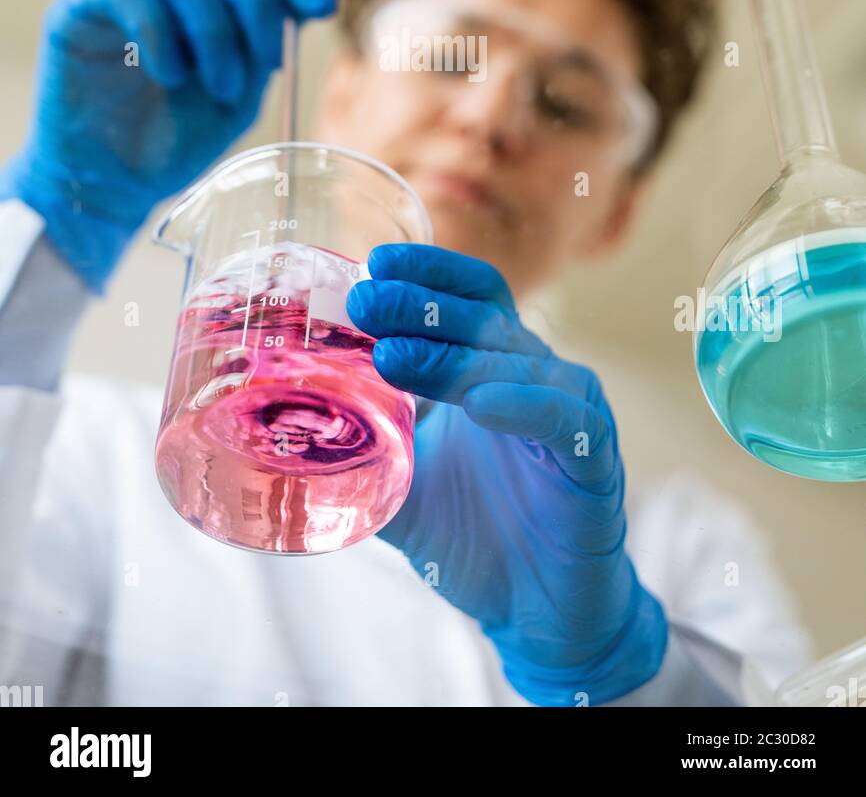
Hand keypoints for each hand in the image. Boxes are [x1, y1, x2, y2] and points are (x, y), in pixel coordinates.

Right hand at [0, 0, 336, 290]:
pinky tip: (169, 77)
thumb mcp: (241, 94)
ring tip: (219, 88)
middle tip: (267, 60)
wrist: (113, 183)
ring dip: (215, 32)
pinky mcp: (83, 6)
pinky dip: (162, 35)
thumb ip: (266, 49)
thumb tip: (303, 9)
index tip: (324, 6)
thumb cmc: (178, 138)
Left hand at [347, 243, 667, 706]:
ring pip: (516, 362)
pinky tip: (478, 405)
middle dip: (420, 304)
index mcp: (495, 367)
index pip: (471, 295)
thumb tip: (283, 419)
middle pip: (484, 317)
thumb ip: (361, 441)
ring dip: (452, 355)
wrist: (537, 613)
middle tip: (364, 303)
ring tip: (392, 356)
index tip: (373, 265)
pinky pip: (561, 418)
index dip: (428, 273)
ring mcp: (570, 413)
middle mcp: (536, 376)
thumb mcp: (402, 480)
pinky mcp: (593, 459)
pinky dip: (521, 404)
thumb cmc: (474, 535)